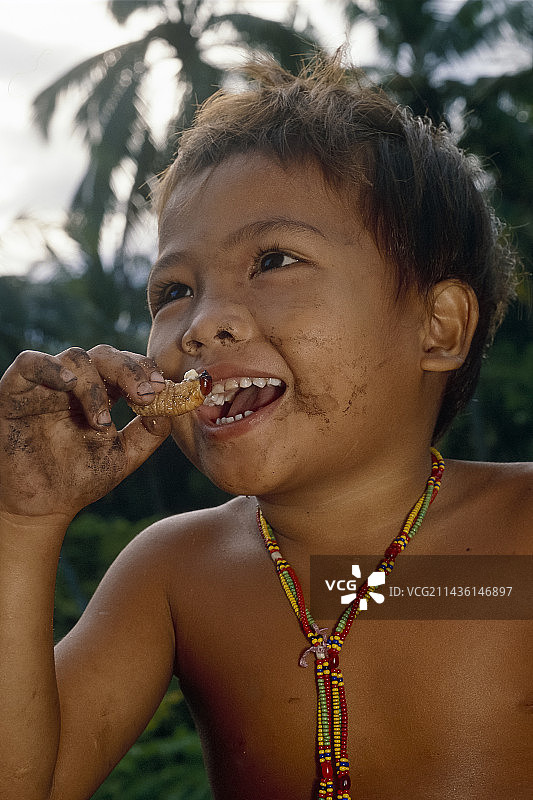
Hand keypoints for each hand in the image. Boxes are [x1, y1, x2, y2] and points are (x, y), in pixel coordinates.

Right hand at [0, 345, 170, 520]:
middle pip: (105, 354)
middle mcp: (75, 384)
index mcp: (102, 393)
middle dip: (129, 370)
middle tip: (143, 395)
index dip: (144, 369)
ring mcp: (46, 385)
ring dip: (95, 385)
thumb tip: (168, 408)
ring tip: (101, 420)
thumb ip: (149, 434)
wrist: (42, 507)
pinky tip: (70, 384)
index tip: (160, 388)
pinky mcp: (16, 391)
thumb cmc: (79, 480)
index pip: (127, 365)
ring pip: (75, 357)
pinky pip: (29, 363)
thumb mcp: (123, 457)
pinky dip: (51, 367)